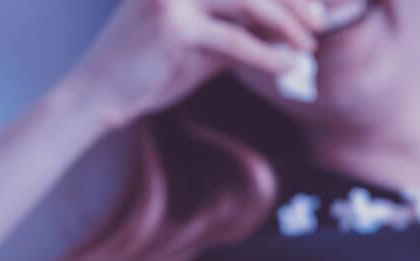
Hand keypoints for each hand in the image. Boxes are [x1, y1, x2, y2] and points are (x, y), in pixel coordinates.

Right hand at [57, 0, 322, 128]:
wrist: (101, 93)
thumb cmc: (153, 67)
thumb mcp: (204, 41)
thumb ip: (240, 29)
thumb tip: (292, 32)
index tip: (312, 6)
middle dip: (292, 0)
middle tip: (318, 24)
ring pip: (247, 1)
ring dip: (285, 24)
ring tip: (308, 45)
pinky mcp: (171, 26)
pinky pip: (234, 39)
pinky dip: (266, 54)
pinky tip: (286, 66)